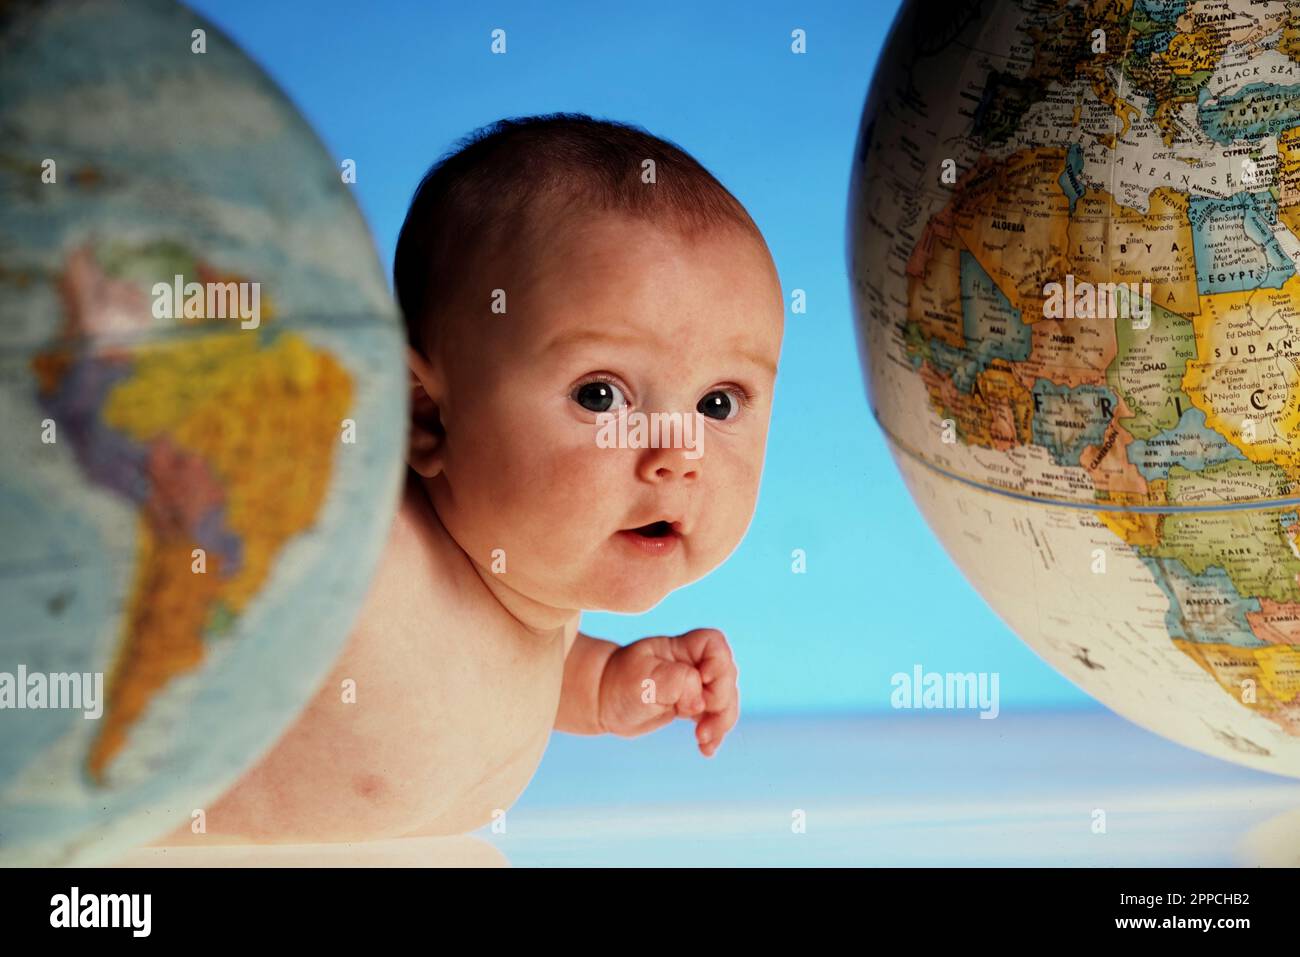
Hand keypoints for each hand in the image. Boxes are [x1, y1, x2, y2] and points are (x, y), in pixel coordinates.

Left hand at [597, 627, 738, 756]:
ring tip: (703, 741)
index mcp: (682, 648)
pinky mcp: (692, 706)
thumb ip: (676, 682)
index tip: (702, 683)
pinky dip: (715, 734)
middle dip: (721, 704)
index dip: (717, 665)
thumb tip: (700, 702)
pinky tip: (707, 749)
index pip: (715, 645)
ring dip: (721, 723)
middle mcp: (693, 664)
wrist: (604, 701)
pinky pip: (715, 718)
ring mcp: (695, 686)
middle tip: (700, 728)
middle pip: (727, 677)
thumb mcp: (644, 678)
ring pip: (725, 700)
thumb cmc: (620, 682)